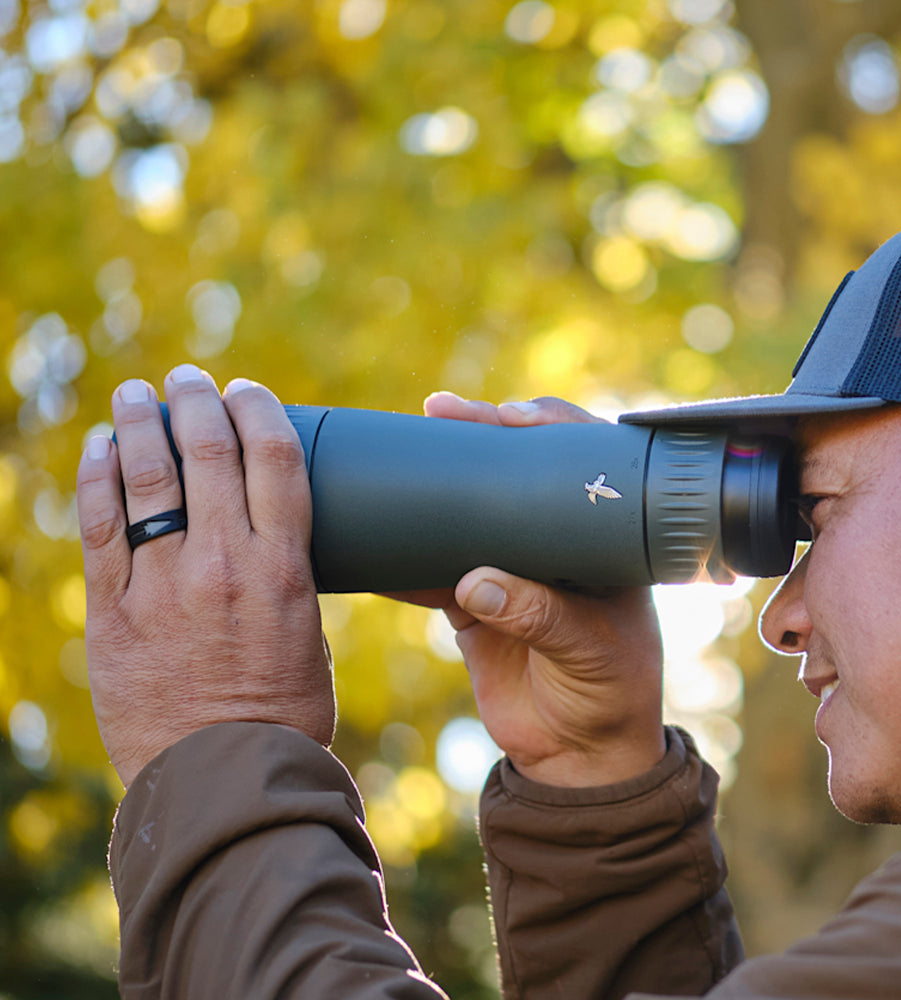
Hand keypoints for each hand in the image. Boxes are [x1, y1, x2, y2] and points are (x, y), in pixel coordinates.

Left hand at [77, 366, 331, 787]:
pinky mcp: (113, 612)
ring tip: (134, 394)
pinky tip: (98, 447)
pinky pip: (99, 526)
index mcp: (283, 568)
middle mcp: (223, 562)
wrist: (223, 782)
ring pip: (146, 477)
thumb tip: (268, 546)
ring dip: (139, 423)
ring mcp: (163, 585)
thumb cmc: (284, 716)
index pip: (273, 458)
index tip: (247, 390)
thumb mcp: (309, 637)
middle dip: (196, 401)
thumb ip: (287, 582)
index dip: (258, 410)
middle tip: (187, 378)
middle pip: (208, 452)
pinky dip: (96, 477)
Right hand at [409, 393, 665, 787]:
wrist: (578, 756)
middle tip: (443, 409)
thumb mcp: (590, 651)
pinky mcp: (473, 604)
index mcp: (602, 540)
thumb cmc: (611, 696)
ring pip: (471, 510)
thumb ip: (540, 617)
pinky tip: (376, 535)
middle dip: (480, 437)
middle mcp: (556, 543)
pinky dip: (405, 557)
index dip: (549, 428)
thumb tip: (474, 583)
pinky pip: (433, 570)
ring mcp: (512, 570)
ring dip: (439, 483)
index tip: (508, 416)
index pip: (581, 464)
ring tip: (406, 446)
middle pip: (518, 473)